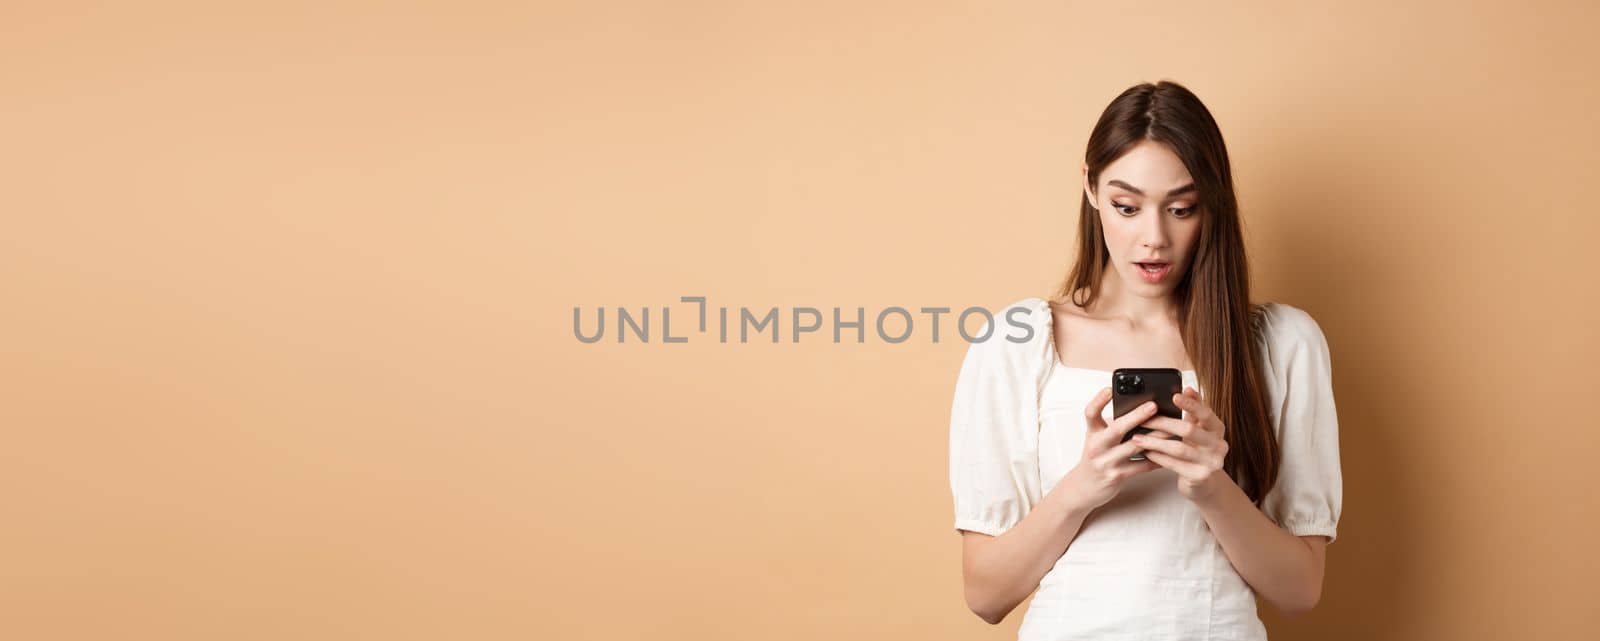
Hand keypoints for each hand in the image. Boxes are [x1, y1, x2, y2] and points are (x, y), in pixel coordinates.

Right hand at [1061, 387, 1163, 512]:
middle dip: (1136, 416)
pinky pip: (1141, 467)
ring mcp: (1106, 462)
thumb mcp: (1097, 439)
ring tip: (1171, 428)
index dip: (1098, 400)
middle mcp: (1097, 446)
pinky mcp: (1117, 476)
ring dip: (1154, 437)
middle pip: (1117, 428)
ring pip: (1134, 447)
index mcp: (1092, 433)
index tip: (1109, 389)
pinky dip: (1156, 459)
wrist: (1083, 487)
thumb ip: (1112, 425)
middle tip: (1153, 405)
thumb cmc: (1095, 458)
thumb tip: (1138, 409)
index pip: (1090, 413)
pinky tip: (1169, 453)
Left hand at [1132, 386, 1229, 501]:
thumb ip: (1194, 410)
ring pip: (1179, 448)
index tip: (1174, 395)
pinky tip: (1146, 452)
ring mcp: (1211, 462)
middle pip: (1189, 430)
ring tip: (1137, 437)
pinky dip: (1158, 457)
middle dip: (1164, 423)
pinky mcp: (1200, 477)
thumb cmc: (1197, 450)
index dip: (1191, 405)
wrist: (1203, 483)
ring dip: (1155, 442)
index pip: (1206, 414)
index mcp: (1218, 429)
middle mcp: (1219, 445)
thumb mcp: (1198, 430)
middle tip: (1144, 419)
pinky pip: (1174, 465)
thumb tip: (1188, 389)